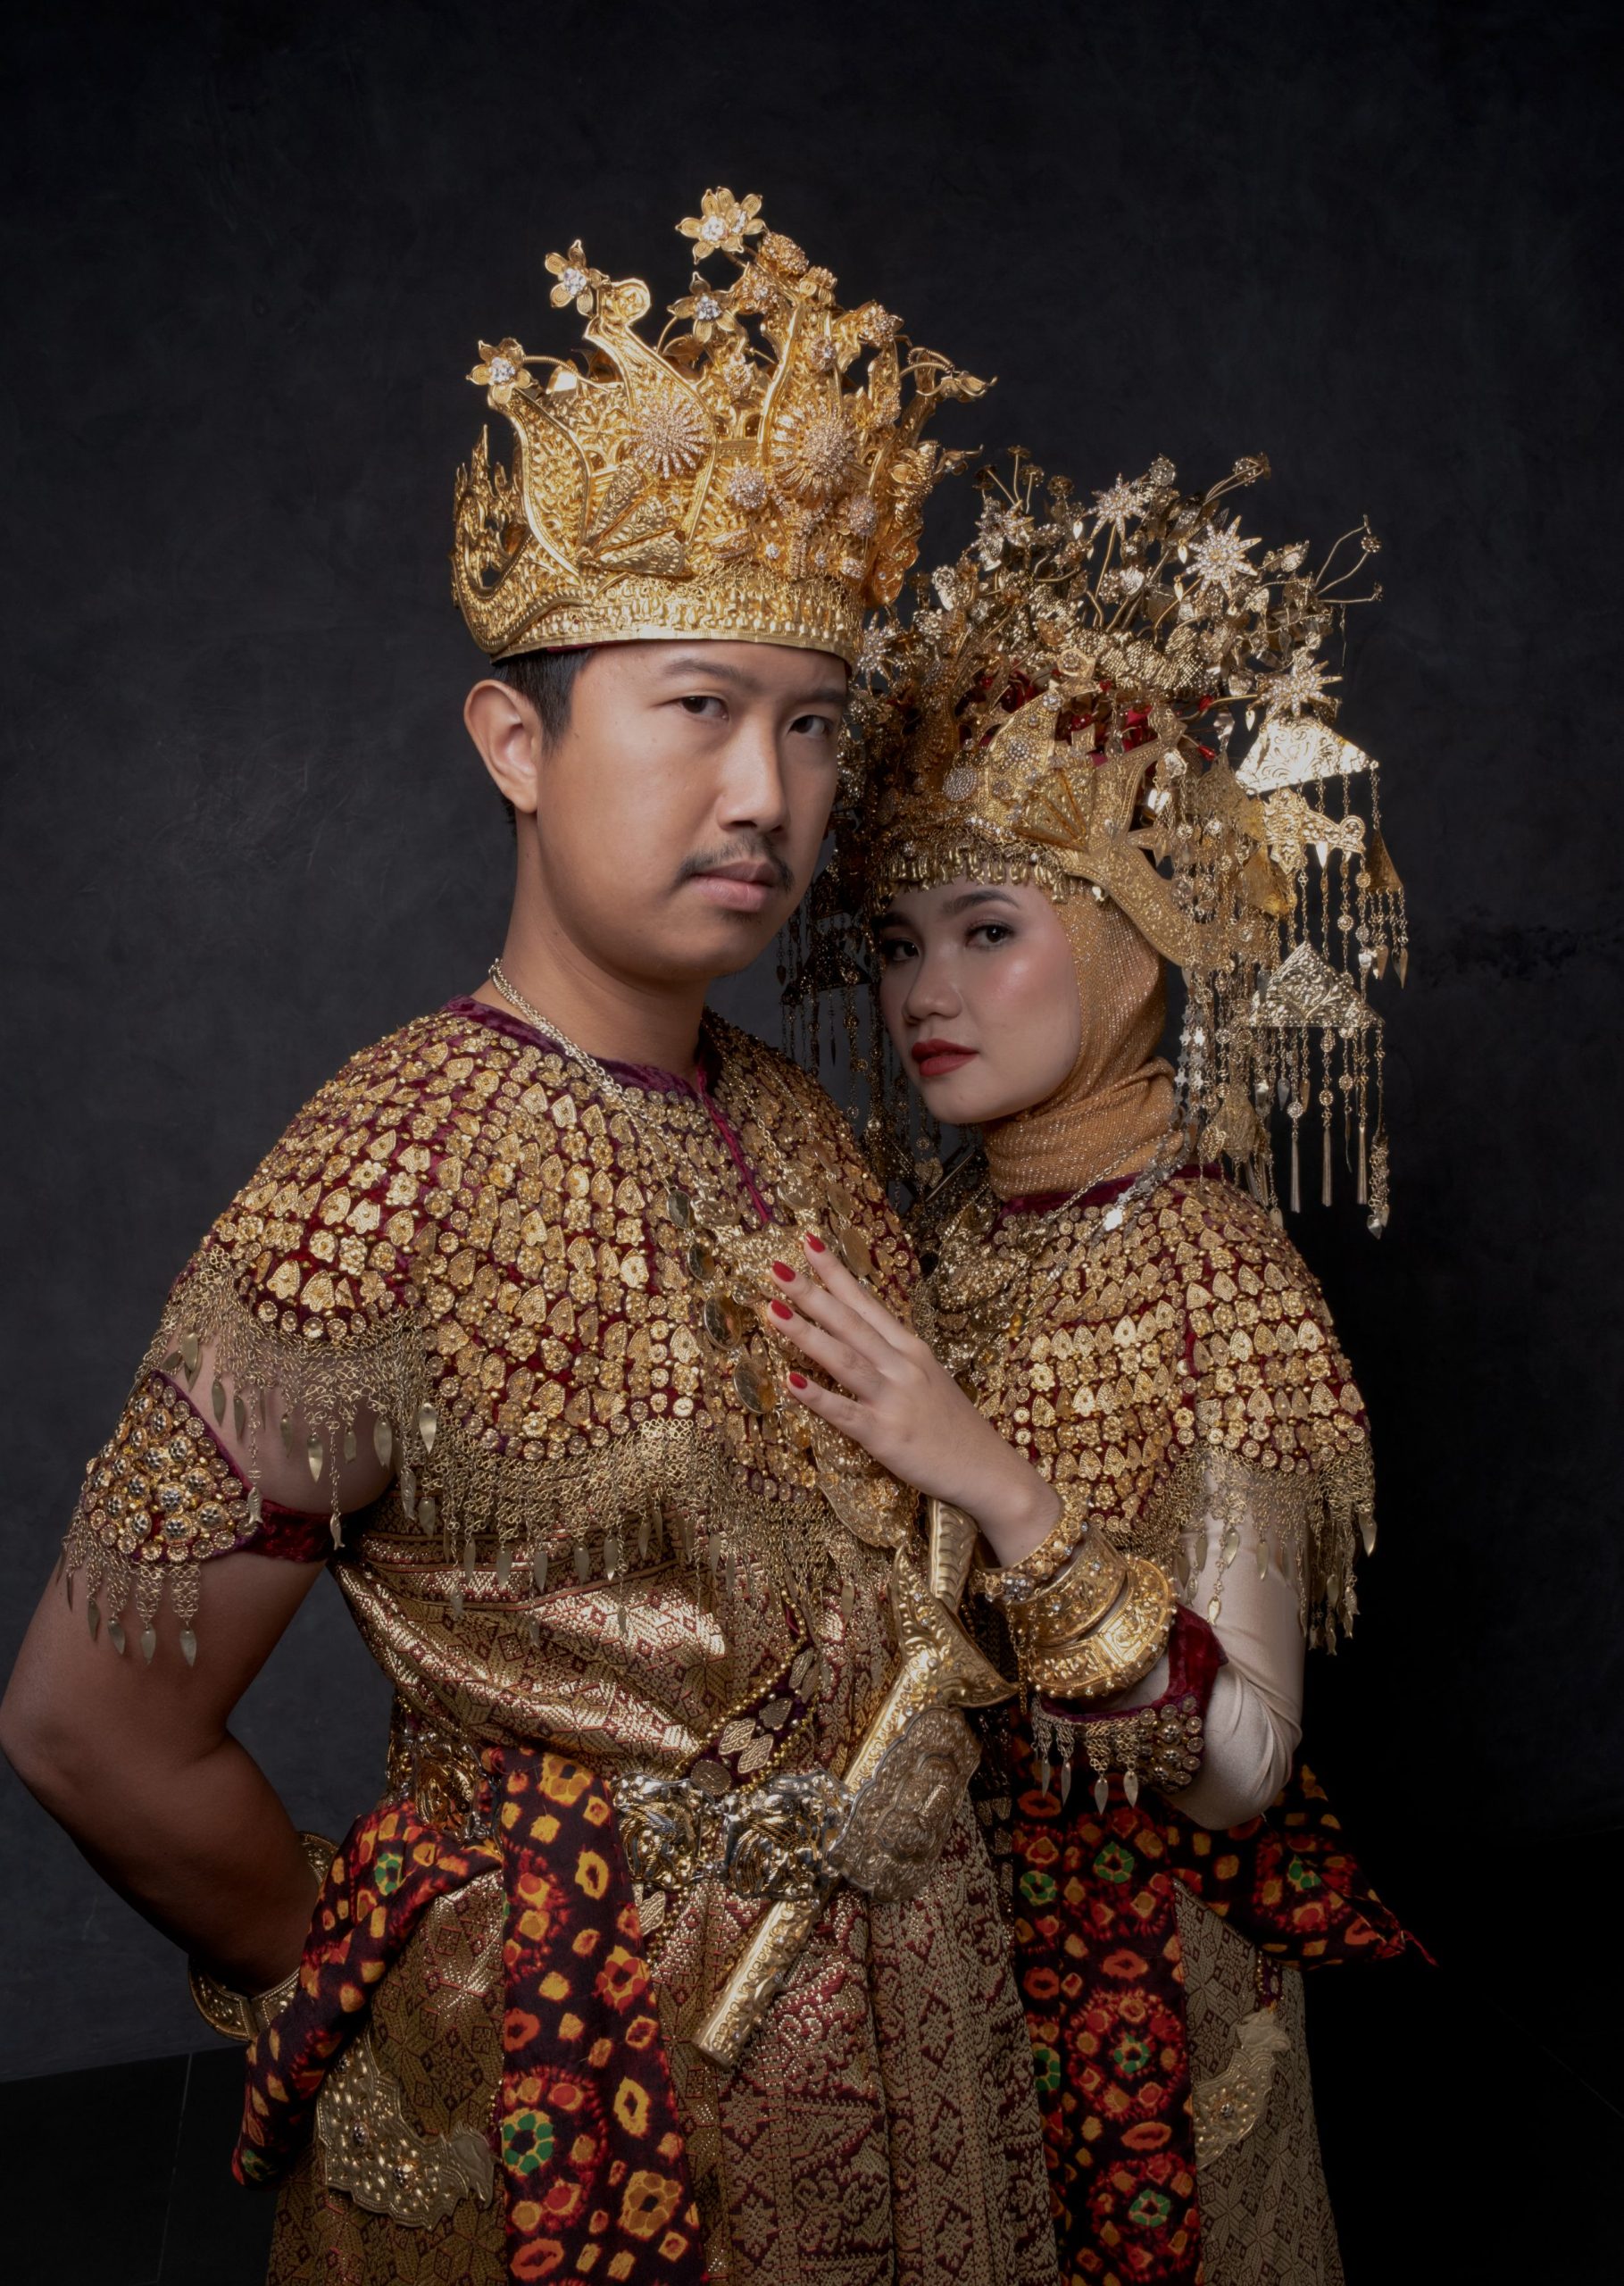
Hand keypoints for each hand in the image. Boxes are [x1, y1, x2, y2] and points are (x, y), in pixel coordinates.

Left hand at [760, 1235, 1061, 1565]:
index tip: (808, 1242)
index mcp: (910, 1349)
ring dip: (806, 1333)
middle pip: (850, 1322)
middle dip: (812, 1292)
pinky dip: (817, 1397)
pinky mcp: (885, 1435)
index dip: (836, 1273)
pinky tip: (790, 1382)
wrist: (989, 1471)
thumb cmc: (953, 1427)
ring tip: (773, 1310)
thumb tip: (859, 1333)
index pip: (866, 1303)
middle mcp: (901, 1366)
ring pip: (843, 1359)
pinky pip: (845, 1413)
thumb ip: (894, 1355)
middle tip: (777, 1267)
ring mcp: (893, 1399)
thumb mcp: (929, 1377)